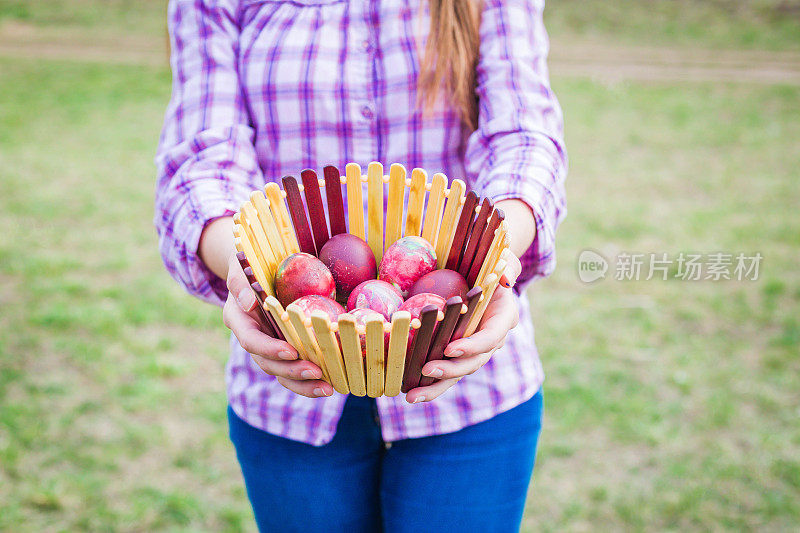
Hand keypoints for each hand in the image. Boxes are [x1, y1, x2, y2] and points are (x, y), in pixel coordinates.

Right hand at [223, 252, 332, 397]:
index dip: (268, 349)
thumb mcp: (240, 266)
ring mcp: (269, 347)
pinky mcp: (286, 350)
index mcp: (238, 320)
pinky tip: (332, 383)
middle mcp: (253, 339)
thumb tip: (249, 302)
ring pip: (282, 373)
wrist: (256, 271)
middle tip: (316, 372)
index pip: (250, 341)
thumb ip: (239, 282)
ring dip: (304, 384)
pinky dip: (311, 380)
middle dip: (292, 371)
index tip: (290, 351)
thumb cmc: (249, 263)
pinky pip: (296, 370)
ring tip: (328, 388)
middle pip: (268, 364)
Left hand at [405, 253, 522, 402]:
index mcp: (503, 319)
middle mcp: (490, 340)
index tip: (451, 348)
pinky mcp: (456, 354)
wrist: (486, 276)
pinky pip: (444, 371)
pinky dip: (427, 383)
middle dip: (450, 370)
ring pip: (456, 374)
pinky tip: (406, 391)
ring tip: (411, 396)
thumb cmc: (492, 263)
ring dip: (434, 387)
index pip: (490, 338)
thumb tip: (505, 279)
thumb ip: (507, 266)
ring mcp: (473, 350)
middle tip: (426, 370)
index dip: (472, 346)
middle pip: (473, 363)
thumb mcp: (504, 259)